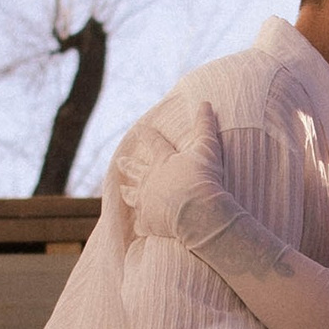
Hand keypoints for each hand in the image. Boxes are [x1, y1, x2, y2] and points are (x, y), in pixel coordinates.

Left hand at [134, 100, 249, 259]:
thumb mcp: (207, 148)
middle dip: (128, 164)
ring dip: (127, 192)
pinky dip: (140, 225)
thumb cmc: (203, 178)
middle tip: (120, 161)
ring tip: (122, 190)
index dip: (146, 134)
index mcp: (162, 160)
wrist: (198, 212)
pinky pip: (141, 224)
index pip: (152, 141)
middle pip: (135, 169)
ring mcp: (146, 201)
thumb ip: (205, 126)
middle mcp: (149, 179)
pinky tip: (138, 226)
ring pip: (132, 195)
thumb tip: (205, 102)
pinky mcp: (148, 222)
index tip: (139, 130)